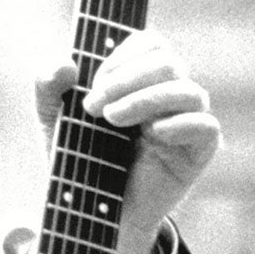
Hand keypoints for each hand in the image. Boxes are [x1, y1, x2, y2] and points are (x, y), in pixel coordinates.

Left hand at [35, 30, 220, 253]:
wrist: (91, 210)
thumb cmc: (78, 158)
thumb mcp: (52, 121)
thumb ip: (48, 87)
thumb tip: (65, 63)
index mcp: (140, 78)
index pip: (150, 44)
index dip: (122, 57)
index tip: (92, 84)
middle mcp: (168, 94)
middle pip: (168, 62)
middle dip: (126, 79)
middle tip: (92, 106)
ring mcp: (186, 122)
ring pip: (188, 91)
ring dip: (146, 99)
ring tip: (111, 119)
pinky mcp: (198, 152)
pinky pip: (206, 126)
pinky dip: (180, 125)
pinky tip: (152, 134)